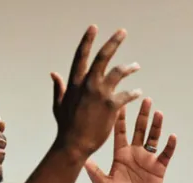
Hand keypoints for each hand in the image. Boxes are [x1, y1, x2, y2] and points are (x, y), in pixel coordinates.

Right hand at [51, 25, 141, 157]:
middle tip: (122, 32)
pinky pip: (126, 94)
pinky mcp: (111, 105)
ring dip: (129, 67)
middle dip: (113, 42)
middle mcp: (87, 84)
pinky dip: (133, 93)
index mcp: (75, 82)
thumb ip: (59, 87)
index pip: (81, 56)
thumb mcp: (58, 104)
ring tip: (136, 66)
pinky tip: (138, 93)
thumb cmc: (66, 126)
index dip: (88, 40)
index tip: (94, 28)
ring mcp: (100, 93)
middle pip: (103, 57)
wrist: (74, 144)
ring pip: (118, 72)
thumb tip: (53, 73)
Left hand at [85, 100, 176, 182]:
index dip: (120, 118)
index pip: (120, 132)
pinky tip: (171, 136)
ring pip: (153, 137)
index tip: (121, 102)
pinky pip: (166, 153)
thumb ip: (95, 173)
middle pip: (139, 129)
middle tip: (145, 99)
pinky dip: (169, 145)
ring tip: (158, 112)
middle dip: (142, 115)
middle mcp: (134, 153)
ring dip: (156, 125)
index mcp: (121, 154)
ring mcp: (148, 159)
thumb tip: (84, 160)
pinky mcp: (159, 167)